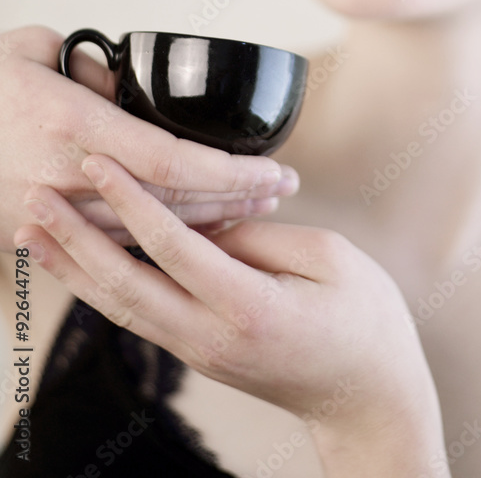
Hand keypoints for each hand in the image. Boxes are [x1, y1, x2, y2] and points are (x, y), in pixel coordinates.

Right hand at [0, 26, 298, 249]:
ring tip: (257, 206)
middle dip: (237, 198)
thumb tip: (117, 79)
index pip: (174, 162)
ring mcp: (57, 213)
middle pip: (175, 203)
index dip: (231, 173)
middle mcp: (71, 178)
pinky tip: (201, 224)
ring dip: (211, 220)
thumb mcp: (31, 48)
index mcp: (74, 127)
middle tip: (283, 187)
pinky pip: (121, 240)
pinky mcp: (47, 231)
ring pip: (152, 229)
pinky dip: (168, 233)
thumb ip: (85, 61)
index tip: (274, 168)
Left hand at [15, 155, 449, 476]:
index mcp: (249, 308)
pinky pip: (139, 313)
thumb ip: (262, 234)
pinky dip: (101, 284)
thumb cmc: (363, 322)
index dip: (132, 201)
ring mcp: (199, 351)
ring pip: (121, 307)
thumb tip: (208, 218)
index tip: (100, 163)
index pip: (172, 247)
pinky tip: (80, 261)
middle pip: (125, 285)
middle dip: (75, 239)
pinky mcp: (198, 351)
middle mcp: (211, 337)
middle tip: (35, 199)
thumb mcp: (330, 259)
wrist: (366, 399)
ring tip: (33, 232)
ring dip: (73, 268)